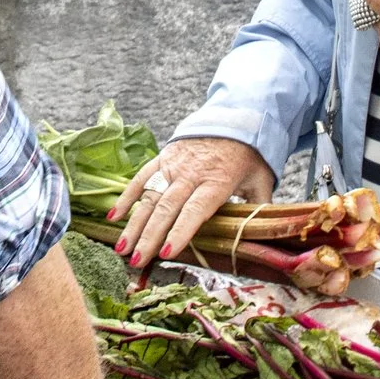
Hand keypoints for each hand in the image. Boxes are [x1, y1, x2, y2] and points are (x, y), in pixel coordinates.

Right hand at [107, 136, 273, 268]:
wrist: (236, 117)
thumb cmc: (250, 155)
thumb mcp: (261, 180)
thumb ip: (260, 208)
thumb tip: (264, 237)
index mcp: (217, 181)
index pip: (195, 210)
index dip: (180, 232)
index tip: (166, 253)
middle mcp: (191, 174)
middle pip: (166, 208)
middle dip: (149, 236)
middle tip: (135, 261)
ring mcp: (173, 165)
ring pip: (150, 196)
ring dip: (134, 224)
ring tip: (121, 248)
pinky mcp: (163, 158)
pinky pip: (141, 177)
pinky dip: (127, 196)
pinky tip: (115, 216)